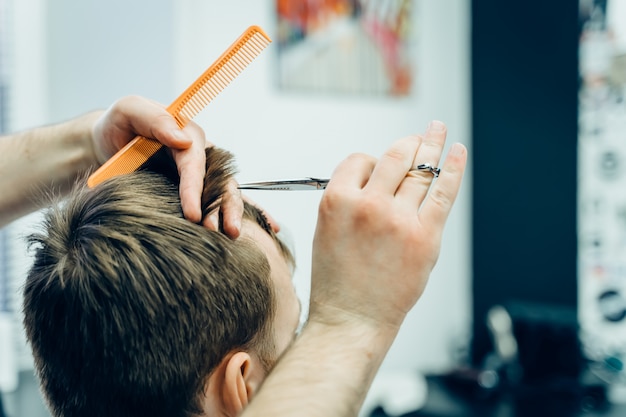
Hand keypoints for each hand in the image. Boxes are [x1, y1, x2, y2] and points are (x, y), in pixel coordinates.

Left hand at [91, 95, 243, 236]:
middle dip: (227, 206)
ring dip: (227, 215)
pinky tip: (229, 236)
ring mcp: (198, 174)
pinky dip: (219, 218)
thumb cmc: (119, 125)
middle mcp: (200, 155)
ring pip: (222, 195)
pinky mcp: (192, 190)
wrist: (107, 143)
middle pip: (221, 181)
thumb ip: (155, 119)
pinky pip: (211, 204)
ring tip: (230, 236)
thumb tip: (182, 140)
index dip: (196, 190)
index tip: (192, 215)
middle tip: (229, 232)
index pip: (196, 164)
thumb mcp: (129, 110)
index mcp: (188, 134)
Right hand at [309, 121, 466, 329]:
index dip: (371, 162)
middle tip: (418, 137)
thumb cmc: (338, 280)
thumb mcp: (327, 230)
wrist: (352, 319)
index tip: (379, 169)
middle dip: (408, 144)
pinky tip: (458, 151)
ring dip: (431, 144)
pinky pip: (443, 192)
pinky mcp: (425, 236)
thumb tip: (381, 173)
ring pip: (420, 169)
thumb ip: (350, 199)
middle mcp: (368, 205)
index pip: (359, 160)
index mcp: (336, 201)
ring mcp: (399, 219)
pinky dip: (454, 167)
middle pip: (394, 157)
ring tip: (438, 130)